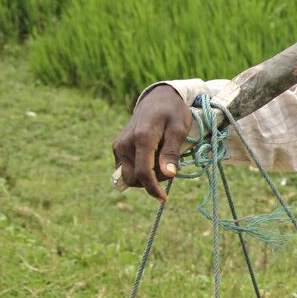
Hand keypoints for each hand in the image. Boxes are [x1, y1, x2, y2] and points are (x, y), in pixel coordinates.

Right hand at [112, 84, 191, 200]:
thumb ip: (172, 152)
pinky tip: (152, 158)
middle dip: (151, 182)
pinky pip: (126, 169)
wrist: (157, 99)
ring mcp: (119, 146)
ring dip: (146, 177)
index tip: (164, 198)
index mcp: (141, 138)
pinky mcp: (117, 148)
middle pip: (134, 178)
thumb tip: (168, 174)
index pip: (144, 172)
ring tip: (162, 160)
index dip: (153, 188)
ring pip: (129, 176)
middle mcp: (125, 144)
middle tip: (169, 168)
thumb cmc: (172, 113)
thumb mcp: (179, 130)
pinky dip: (140, 170)